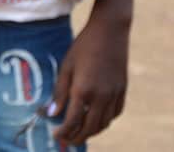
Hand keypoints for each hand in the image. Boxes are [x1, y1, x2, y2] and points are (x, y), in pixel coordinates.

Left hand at [48, 11, 130, 145]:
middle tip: (67, 140)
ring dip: (92, 131)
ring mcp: (114, 95)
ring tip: (80, 133)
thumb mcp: (66, 67)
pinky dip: (105, 121)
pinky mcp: (122, 91)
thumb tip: (51, 113)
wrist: (109, 33)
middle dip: (77, 137)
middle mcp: (101, 97)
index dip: (63, 132)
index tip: (56, 136)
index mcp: (83, 90)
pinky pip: (115, 113)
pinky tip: (96, 119)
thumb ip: (59, 92)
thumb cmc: (82, 47)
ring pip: (104, 123)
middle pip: (90, 127)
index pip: (72, 121)